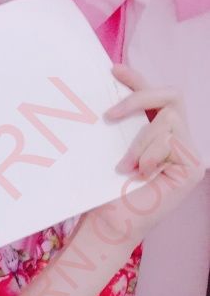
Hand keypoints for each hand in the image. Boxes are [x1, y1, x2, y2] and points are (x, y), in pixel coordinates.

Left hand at [89, 64, 204, 244]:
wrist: (108, 225)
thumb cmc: (103, 192)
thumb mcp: (107, 149)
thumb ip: (116, 125)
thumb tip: (101, 95)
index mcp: (156, 133)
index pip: (155, 96)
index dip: (137, 80)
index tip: (112, 70)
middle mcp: (177, 139)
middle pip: (171, 96)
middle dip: (139, 98)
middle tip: (109, 115)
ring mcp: (189, 153)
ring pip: (167, 119)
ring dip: (139, 141)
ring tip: (124, 165)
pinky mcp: (193, 167)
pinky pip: (171, 140)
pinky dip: (149, 154)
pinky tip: (139, 173)